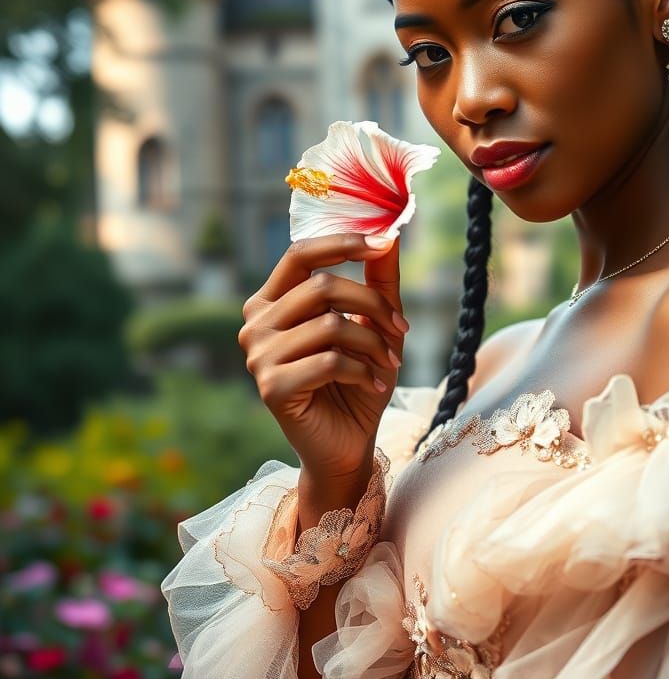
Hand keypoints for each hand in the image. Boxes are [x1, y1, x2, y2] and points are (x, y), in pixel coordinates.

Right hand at [237, 233, 408, 479]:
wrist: (347, 443)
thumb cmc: (357, 378)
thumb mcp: (373, 324)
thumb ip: (377, 280)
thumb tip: (390, 234)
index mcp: (272, 300)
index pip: (301, 254)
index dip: (343, 243)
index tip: (383, 243)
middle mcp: (256, 323)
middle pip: (323, 287)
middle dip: (373, 306)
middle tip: (402, 329)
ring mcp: (257, 355)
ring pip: (330, 325)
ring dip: (373, 343)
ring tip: (389, 362)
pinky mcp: (271, 386)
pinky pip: (329, 362)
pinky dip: (363, 371)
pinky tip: (373, 385)